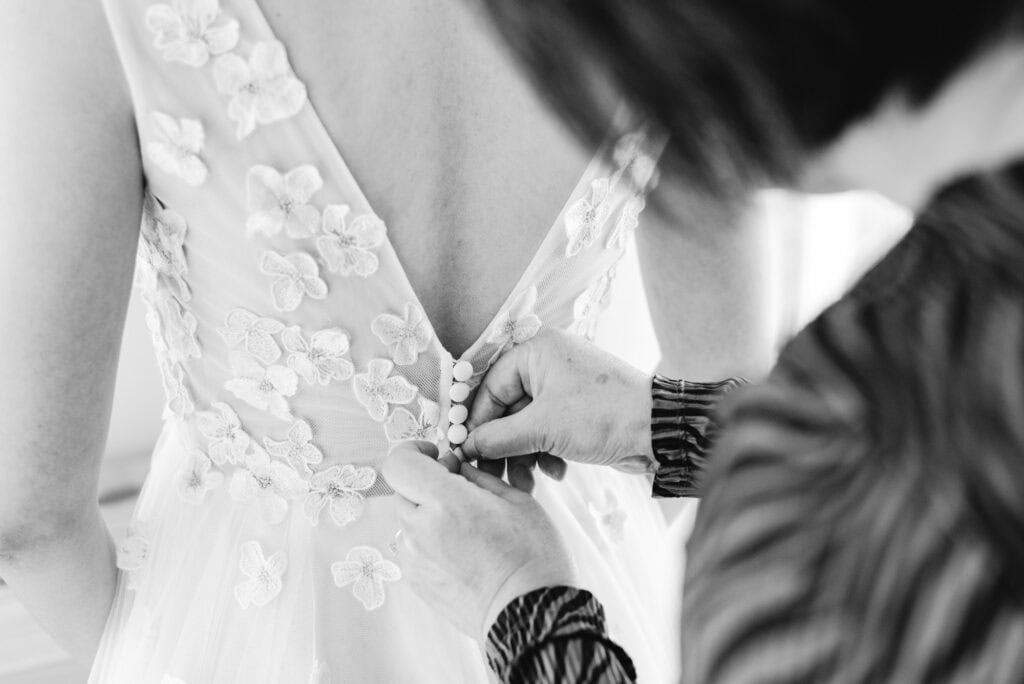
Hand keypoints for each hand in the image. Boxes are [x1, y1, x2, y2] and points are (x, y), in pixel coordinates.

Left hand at [383, 445, 575, 641]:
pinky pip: (413, 547)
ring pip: (408, 520)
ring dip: (428, 513)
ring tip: (467, 527)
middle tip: (461, 491)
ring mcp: (414, 560)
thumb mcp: (517, 500)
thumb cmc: (532, 557)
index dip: (414, 451)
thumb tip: (456, 466)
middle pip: (403, 489)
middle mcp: (420, 530)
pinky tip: (463, 551)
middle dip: (427, 483)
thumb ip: (478, 477)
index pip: (400, 463)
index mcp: (446, 502)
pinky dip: (430, 540)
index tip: (436, 456)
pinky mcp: (416, 582)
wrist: (530, 616)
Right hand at [462, 329, 655, 474]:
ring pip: (527, 425)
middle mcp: (549, 364)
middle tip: (492, 474)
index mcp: (537, 351)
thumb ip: (498, 437)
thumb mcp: (543, 428)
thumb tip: (466, 447)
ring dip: (523, 456)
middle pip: (507, 408)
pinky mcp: (578, 412)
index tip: (466, 450)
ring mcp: (565, 388)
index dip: (477, 422)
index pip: (490, 386)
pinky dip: (546, 454)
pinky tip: (555, 473)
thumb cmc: (603, 415)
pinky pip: (548, 432)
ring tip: (524, 483)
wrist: (659, 431)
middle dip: (502, 446)